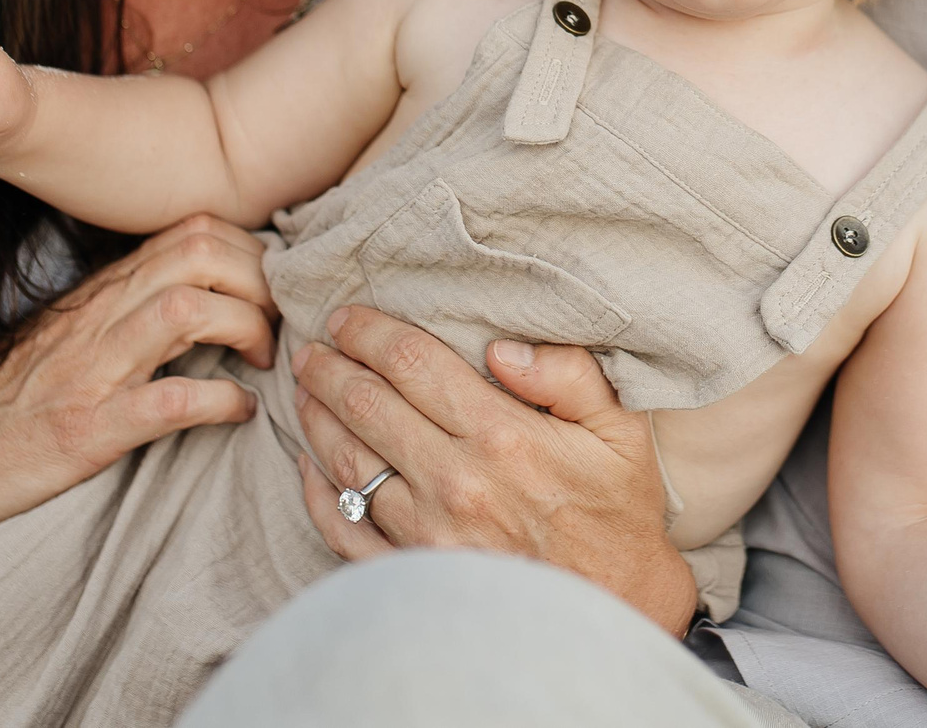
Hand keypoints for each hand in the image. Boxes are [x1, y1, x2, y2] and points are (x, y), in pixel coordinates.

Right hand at [0, 215, 278, 533]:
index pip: (196, 232)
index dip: (252, 250)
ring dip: (248, 328)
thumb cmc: (7, 396)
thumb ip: (129, 306)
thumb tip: (205, 297)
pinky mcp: (88, 429)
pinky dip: (222, 403)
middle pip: (204, 253)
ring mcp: (96, 370)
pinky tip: (238, 412)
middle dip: (261, 282)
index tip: (270, 289)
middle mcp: (103, 318)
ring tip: (262, 360)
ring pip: (191, 310)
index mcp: (104, 292)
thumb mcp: (72, 333)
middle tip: (275, 324)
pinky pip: (171, 401)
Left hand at [286, 307, 699, 633]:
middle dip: (331, 368)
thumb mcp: (620, 431)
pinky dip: (318, 496)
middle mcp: (455, 481)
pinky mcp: (415, 574)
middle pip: (367, 405)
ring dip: (317, 419)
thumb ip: (567, 376)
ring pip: (347, 462)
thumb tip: (501, 348)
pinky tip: (309, 467)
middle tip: (312, 349)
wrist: (616, 608)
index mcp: (502, 435)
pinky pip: (345, 532)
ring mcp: (428, 533)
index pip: (412, 364)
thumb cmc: (618, 514)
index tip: (346, 317)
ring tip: (306, 392)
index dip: (370, 332)